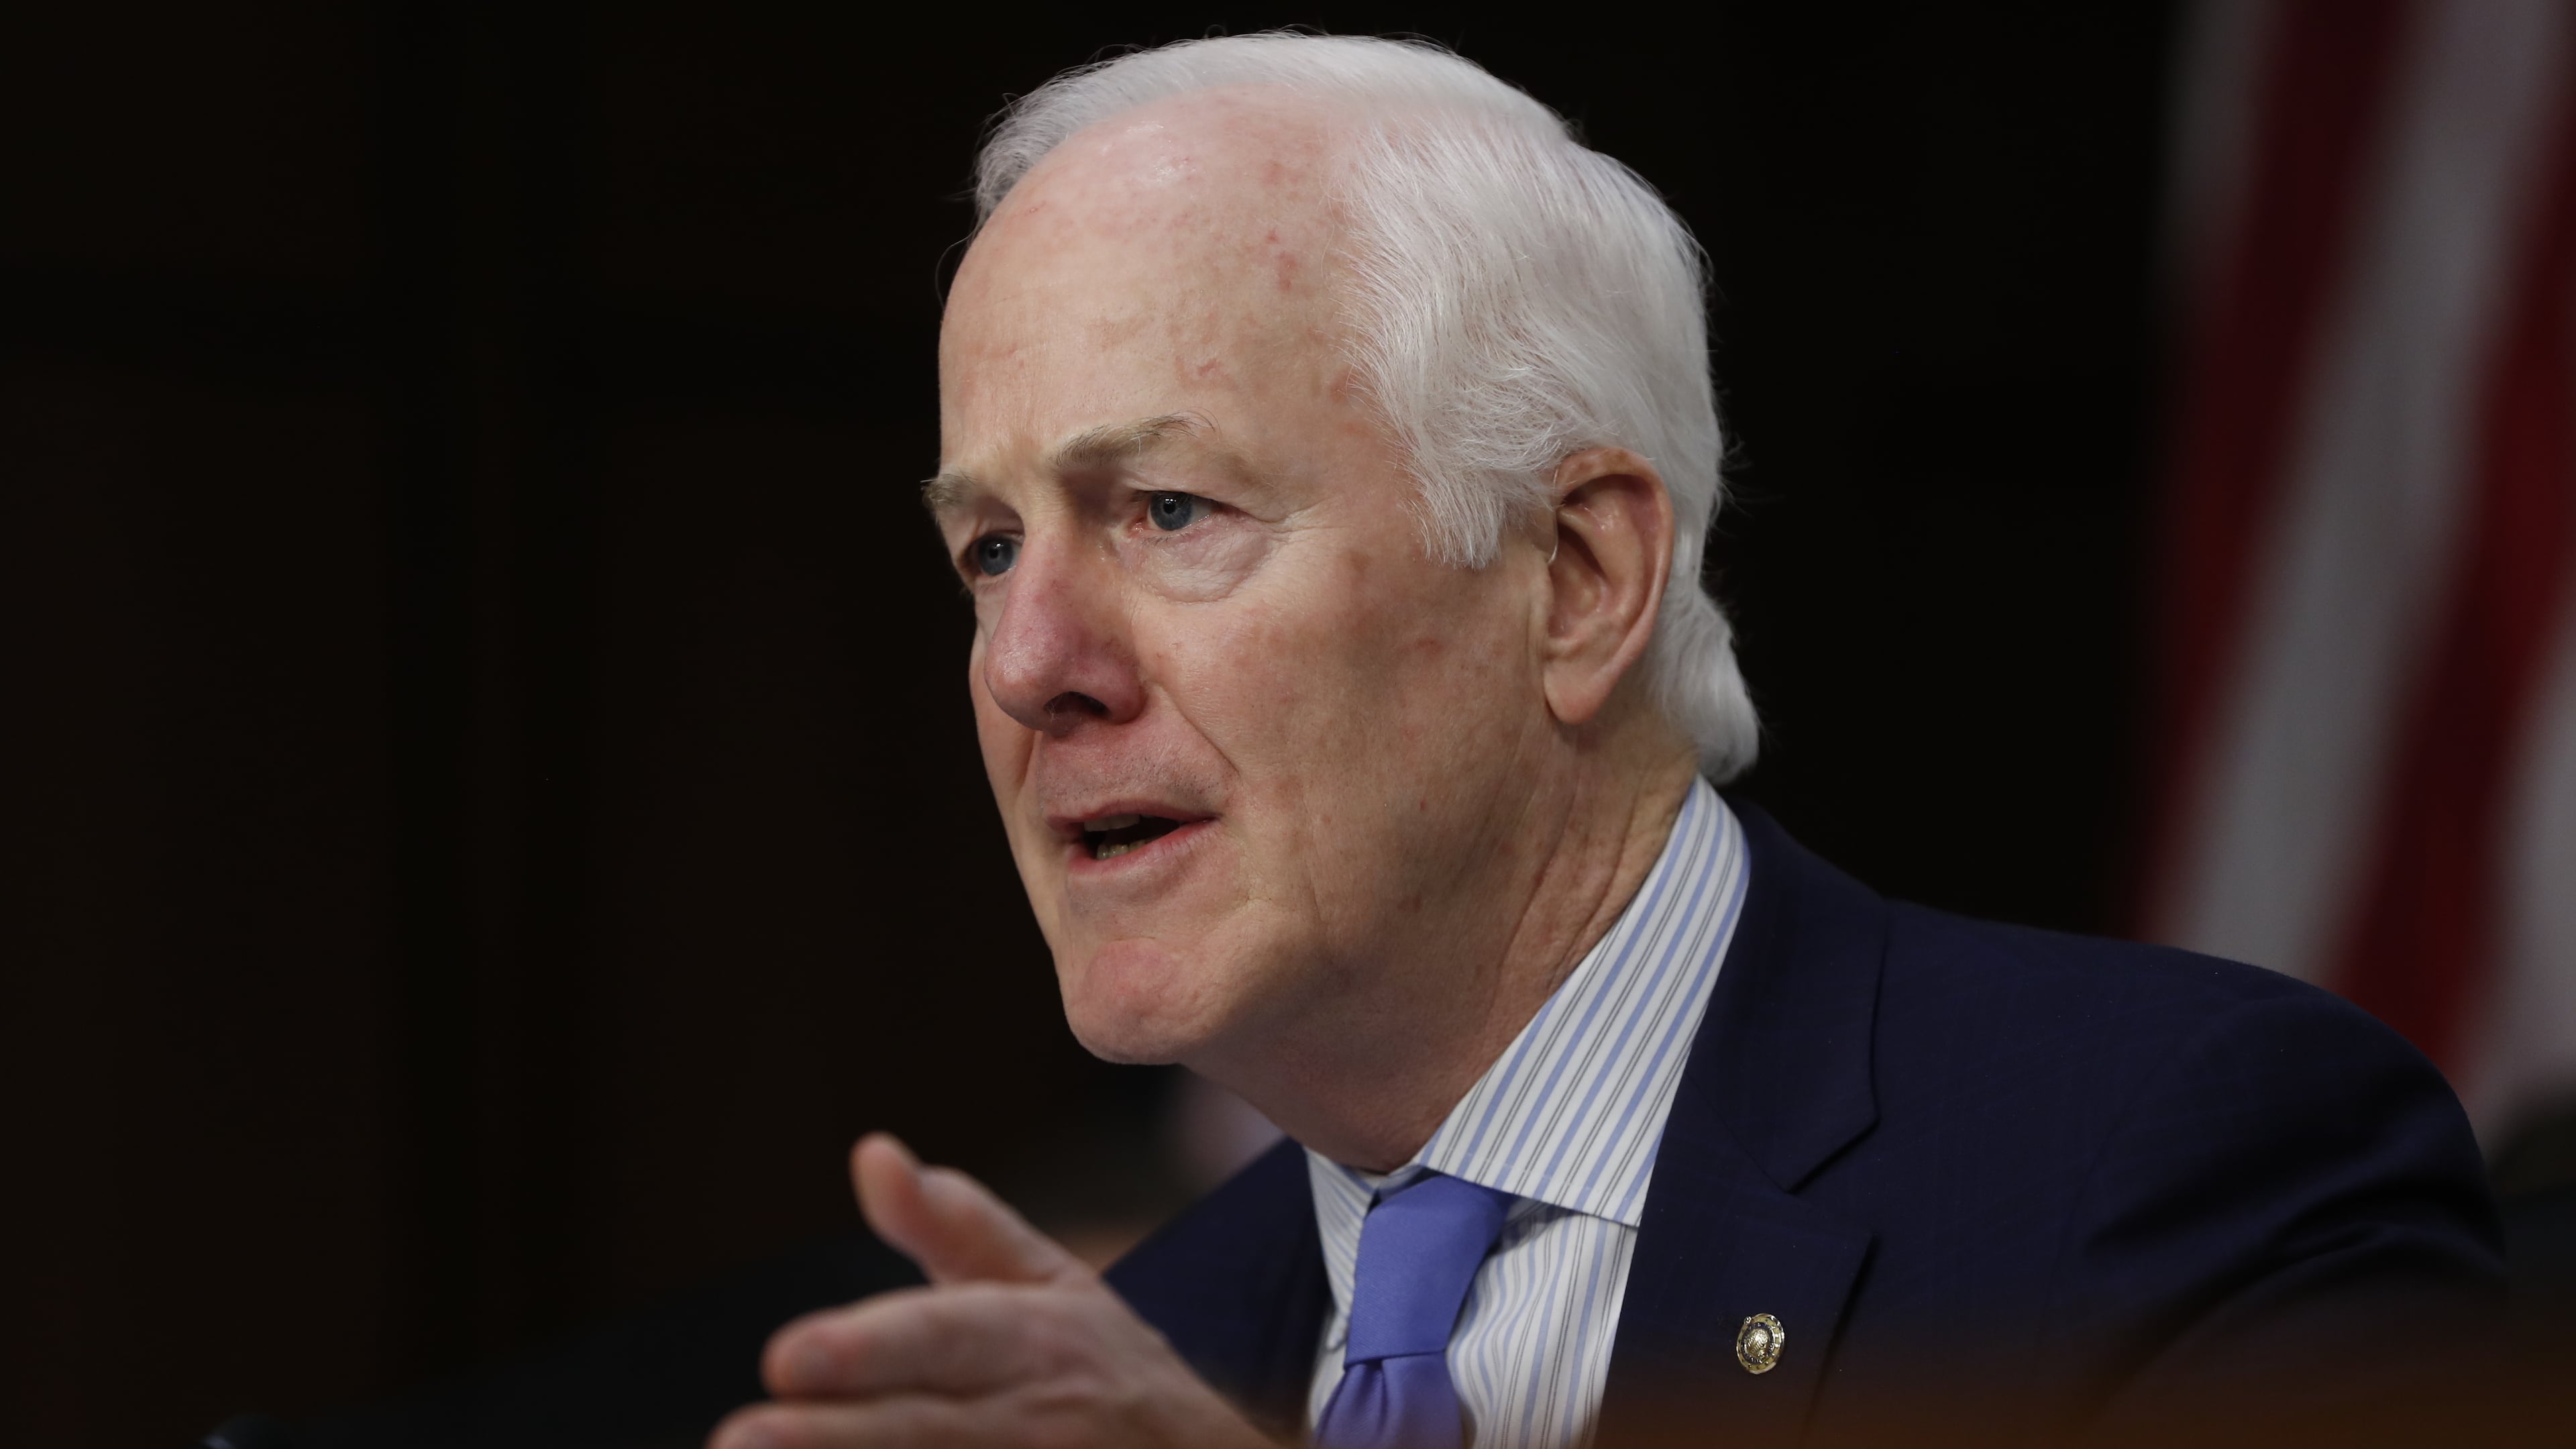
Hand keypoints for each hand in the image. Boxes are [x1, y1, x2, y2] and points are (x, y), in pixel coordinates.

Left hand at [708, 1133, 1276, 1448]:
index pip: (945, 1337)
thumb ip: (950, 1223)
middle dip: (833, 1439)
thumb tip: (870, 1153)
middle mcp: (1036, 1420)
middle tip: (736, 1440)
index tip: (784, 1358)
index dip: (867, 1350)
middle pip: (925, 1432)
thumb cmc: (1102, 1367)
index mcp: (1037, 1339)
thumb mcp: (1045, 1283)